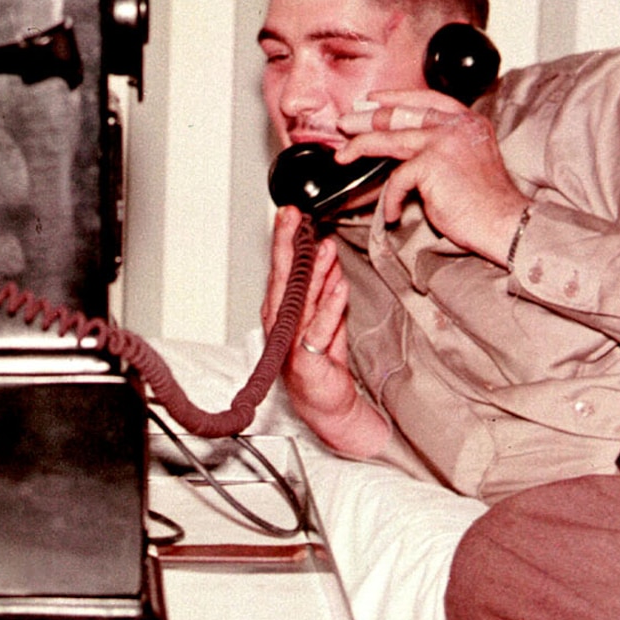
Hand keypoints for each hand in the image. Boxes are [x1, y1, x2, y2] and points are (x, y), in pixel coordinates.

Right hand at [262, 206, 387, 457]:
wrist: (327, 405)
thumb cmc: (321, 364)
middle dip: (287, 244)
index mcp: (281, 310)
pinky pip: (320, 326)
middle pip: (284, 277)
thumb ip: (324, 289)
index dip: (284, 240)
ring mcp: (291, 340)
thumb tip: (327, 258)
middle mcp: (281, 323)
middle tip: (291, 217)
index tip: (289, 214)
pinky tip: (338, 284)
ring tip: (322, 245)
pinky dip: (330, 304)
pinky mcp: (306, 357)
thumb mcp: (324, 317)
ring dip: (313, 269)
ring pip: (302, 298)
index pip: (282, 269)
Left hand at [336, 92, 529, 260]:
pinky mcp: (431, 164)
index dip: (396, 98)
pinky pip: (397, 179)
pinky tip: (392, 213)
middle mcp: (457, 126)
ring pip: (390, 139)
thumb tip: (405, 150)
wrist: (506, 223)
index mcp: (468, 122)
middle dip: (369, 117)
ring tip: (344, 154)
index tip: (372, 99)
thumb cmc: (487, 203)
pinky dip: (390, 199)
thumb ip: (443, 148)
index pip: (426, 99)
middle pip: (402, 115)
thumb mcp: (468, 161)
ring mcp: (444, 142)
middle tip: (346, 122)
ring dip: (361, 146)